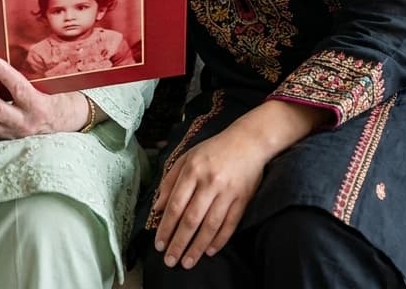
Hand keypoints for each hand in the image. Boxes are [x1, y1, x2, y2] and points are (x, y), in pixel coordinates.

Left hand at [0, 55, 90, 139]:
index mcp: (38, 106)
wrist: (65, 125)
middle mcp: (24, 123)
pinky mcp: (3, 139)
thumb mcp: (50, 85)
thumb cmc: (57, 97)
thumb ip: (32, 74)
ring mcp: (11, 133)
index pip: (19, 89)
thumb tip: (9, 50)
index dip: (5, 75)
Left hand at [149, 128, 269, 269]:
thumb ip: (170, 181)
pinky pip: (230, 224)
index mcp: (192, 170)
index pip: (176, 205)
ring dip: (197, 247)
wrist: (248, 142)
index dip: (166, 227)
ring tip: (187, 262)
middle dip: (179, 243)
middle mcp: (209, 182)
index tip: (159, 243)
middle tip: (170, 261)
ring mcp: (228, 192)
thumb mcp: (186, 157)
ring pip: (210, 225)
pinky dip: (219, 240)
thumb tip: (158, 207)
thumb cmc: (213, 150)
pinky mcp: (243, 199)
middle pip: (191, 219)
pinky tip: (209, 251)